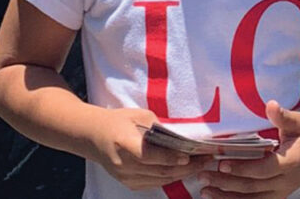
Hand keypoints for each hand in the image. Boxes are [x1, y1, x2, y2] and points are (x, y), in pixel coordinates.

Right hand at [88, 107, 205, 190]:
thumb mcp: (139, 116)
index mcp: (125, 143)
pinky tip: (185, 171)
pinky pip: (154, 183)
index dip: (170, 157)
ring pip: (160, 179)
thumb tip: (180, 137)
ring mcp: (126, 177)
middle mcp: (125, 164)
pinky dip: (171, 178)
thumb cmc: (119, 121)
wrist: (93, 137)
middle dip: (186, 167)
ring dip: (183, 174)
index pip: (150, 155)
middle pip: (159, 170)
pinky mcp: (129, 183)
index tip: (189, 155)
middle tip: (207, 159)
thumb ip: (158, 127)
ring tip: (202, 165)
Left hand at [198, 101, 299, 197]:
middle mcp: (286, 181)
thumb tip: (270, 105)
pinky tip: (220, 198)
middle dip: (226, 183)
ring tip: (205, 191)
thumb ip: (284, 116)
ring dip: (227, 197)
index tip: (221, 162)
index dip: (242, 168)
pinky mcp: (279, 195)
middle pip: (253, 187)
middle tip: (203, 175)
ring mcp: (283, 191)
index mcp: (292, 161)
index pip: (263, 169)